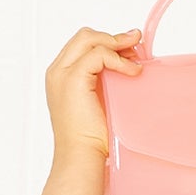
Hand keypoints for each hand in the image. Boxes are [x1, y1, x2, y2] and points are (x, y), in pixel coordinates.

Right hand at [44, 26, 143, 161]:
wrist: (81, 157)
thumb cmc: (92, 141)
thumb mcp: (101, 105)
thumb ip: (106, 86)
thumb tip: (131, 72)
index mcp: (61, 77)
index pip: (82, 46)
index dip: (107, 43)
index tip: (130, 50)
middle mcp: (58, 71)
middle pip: (84, 37)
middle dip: (112, 37)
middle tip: (136, 43)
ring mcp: (63, 73)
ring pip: (90, 40)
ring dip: (117, 44)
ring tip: (138, 56)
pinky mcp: (73, 78)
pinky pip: (98, 55)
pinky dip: (118, 59)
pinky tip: (133, 71)